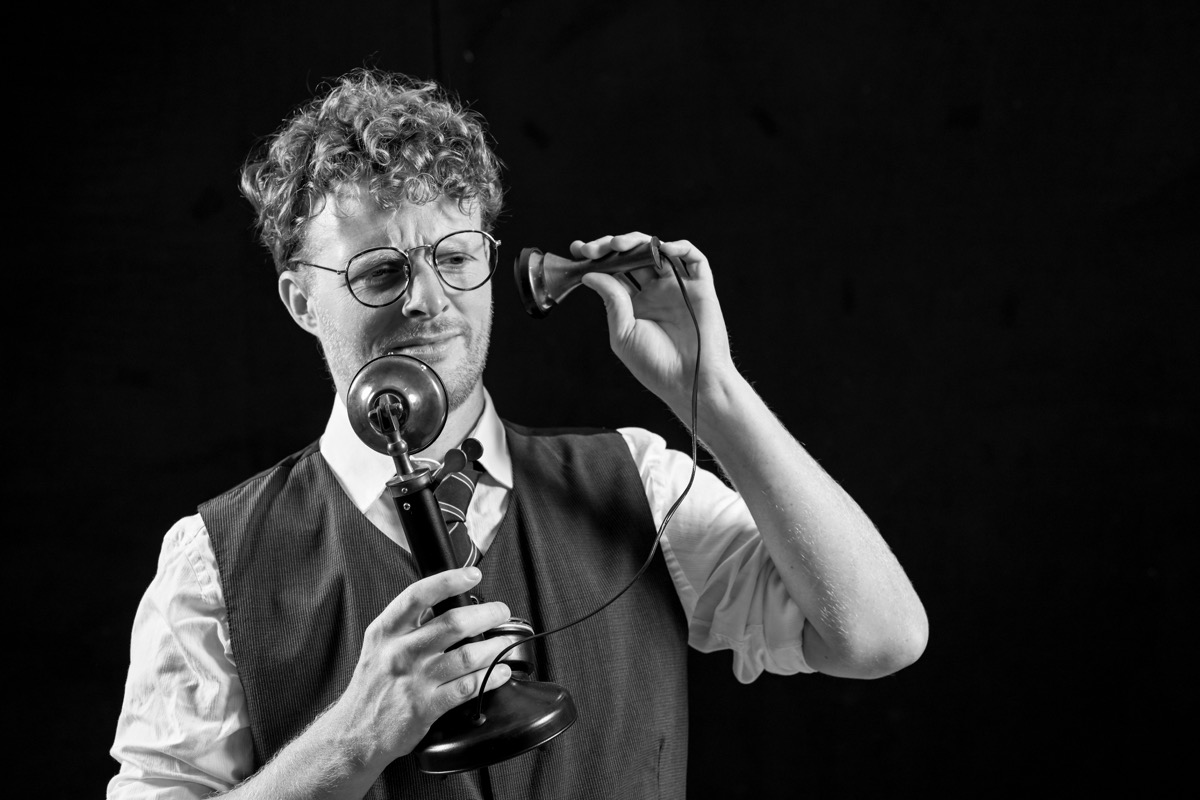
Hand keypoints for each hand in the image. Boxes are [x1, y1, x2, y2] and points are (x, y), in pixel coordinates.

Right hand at [330, 567, 515, 769]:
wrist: (355, 732)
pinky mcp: (425, 707)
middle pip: (453, 623)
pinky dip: (491, 677)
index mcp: (386, 631)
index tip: (472, 575)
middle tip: (501, 612)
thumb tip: (442, 600)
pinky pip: (468, 687)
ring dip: (495, 647)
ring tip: (505, 643)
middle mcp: (399, 652)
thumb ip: (407, 623)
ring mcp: (414, 680)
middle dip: (487, 614)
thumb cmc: (373, 687)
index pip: (418, 595)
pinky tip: (501, 672)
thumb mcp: (379, 646)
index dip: (449, 581)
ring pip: (467, 655)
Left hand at [573, 232, 736, 416]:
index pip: (613, 272)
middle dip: (611, 247)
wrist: (690, 383)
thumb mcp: (623, 333)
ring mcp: (678, 287)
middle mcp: (655, 292)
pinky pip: (693, 258)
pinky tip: (662, 248)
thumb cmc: (655, 365)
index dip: (597, 257)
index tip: (579, 250)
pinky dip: (679, 247)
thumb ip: (611, 300)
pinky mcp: (700, 287)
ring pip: (658, 250)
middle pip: (633, 256)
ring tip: (619, 245)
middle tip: (593, 249)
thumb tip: (590, 274)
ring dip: (638, 241)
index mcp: (635, 304)